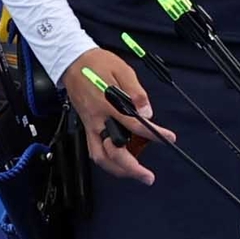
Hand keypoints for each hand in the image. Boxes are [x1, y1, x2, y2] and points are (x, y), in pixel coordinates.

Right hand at [61, 45, 171, 180]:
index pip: (133, 124)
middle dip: (130, 168)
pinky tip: (121, 164)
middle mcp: (97, 119)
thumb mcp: (121, 69)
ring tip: (135, 175)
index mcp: (107, 104)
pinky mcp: (87, 127)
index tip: (168, 138)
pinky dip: (108, 161)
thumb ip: (135, 91)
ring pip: (100, 156)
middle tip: (148, 176)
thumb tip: (147, 112)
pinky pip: (95, 150)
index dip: (153, 133)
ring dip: (117, 169)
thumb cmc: (97, 64)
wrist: (71, 61)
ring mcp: (90, 125)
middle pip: (111, 151)